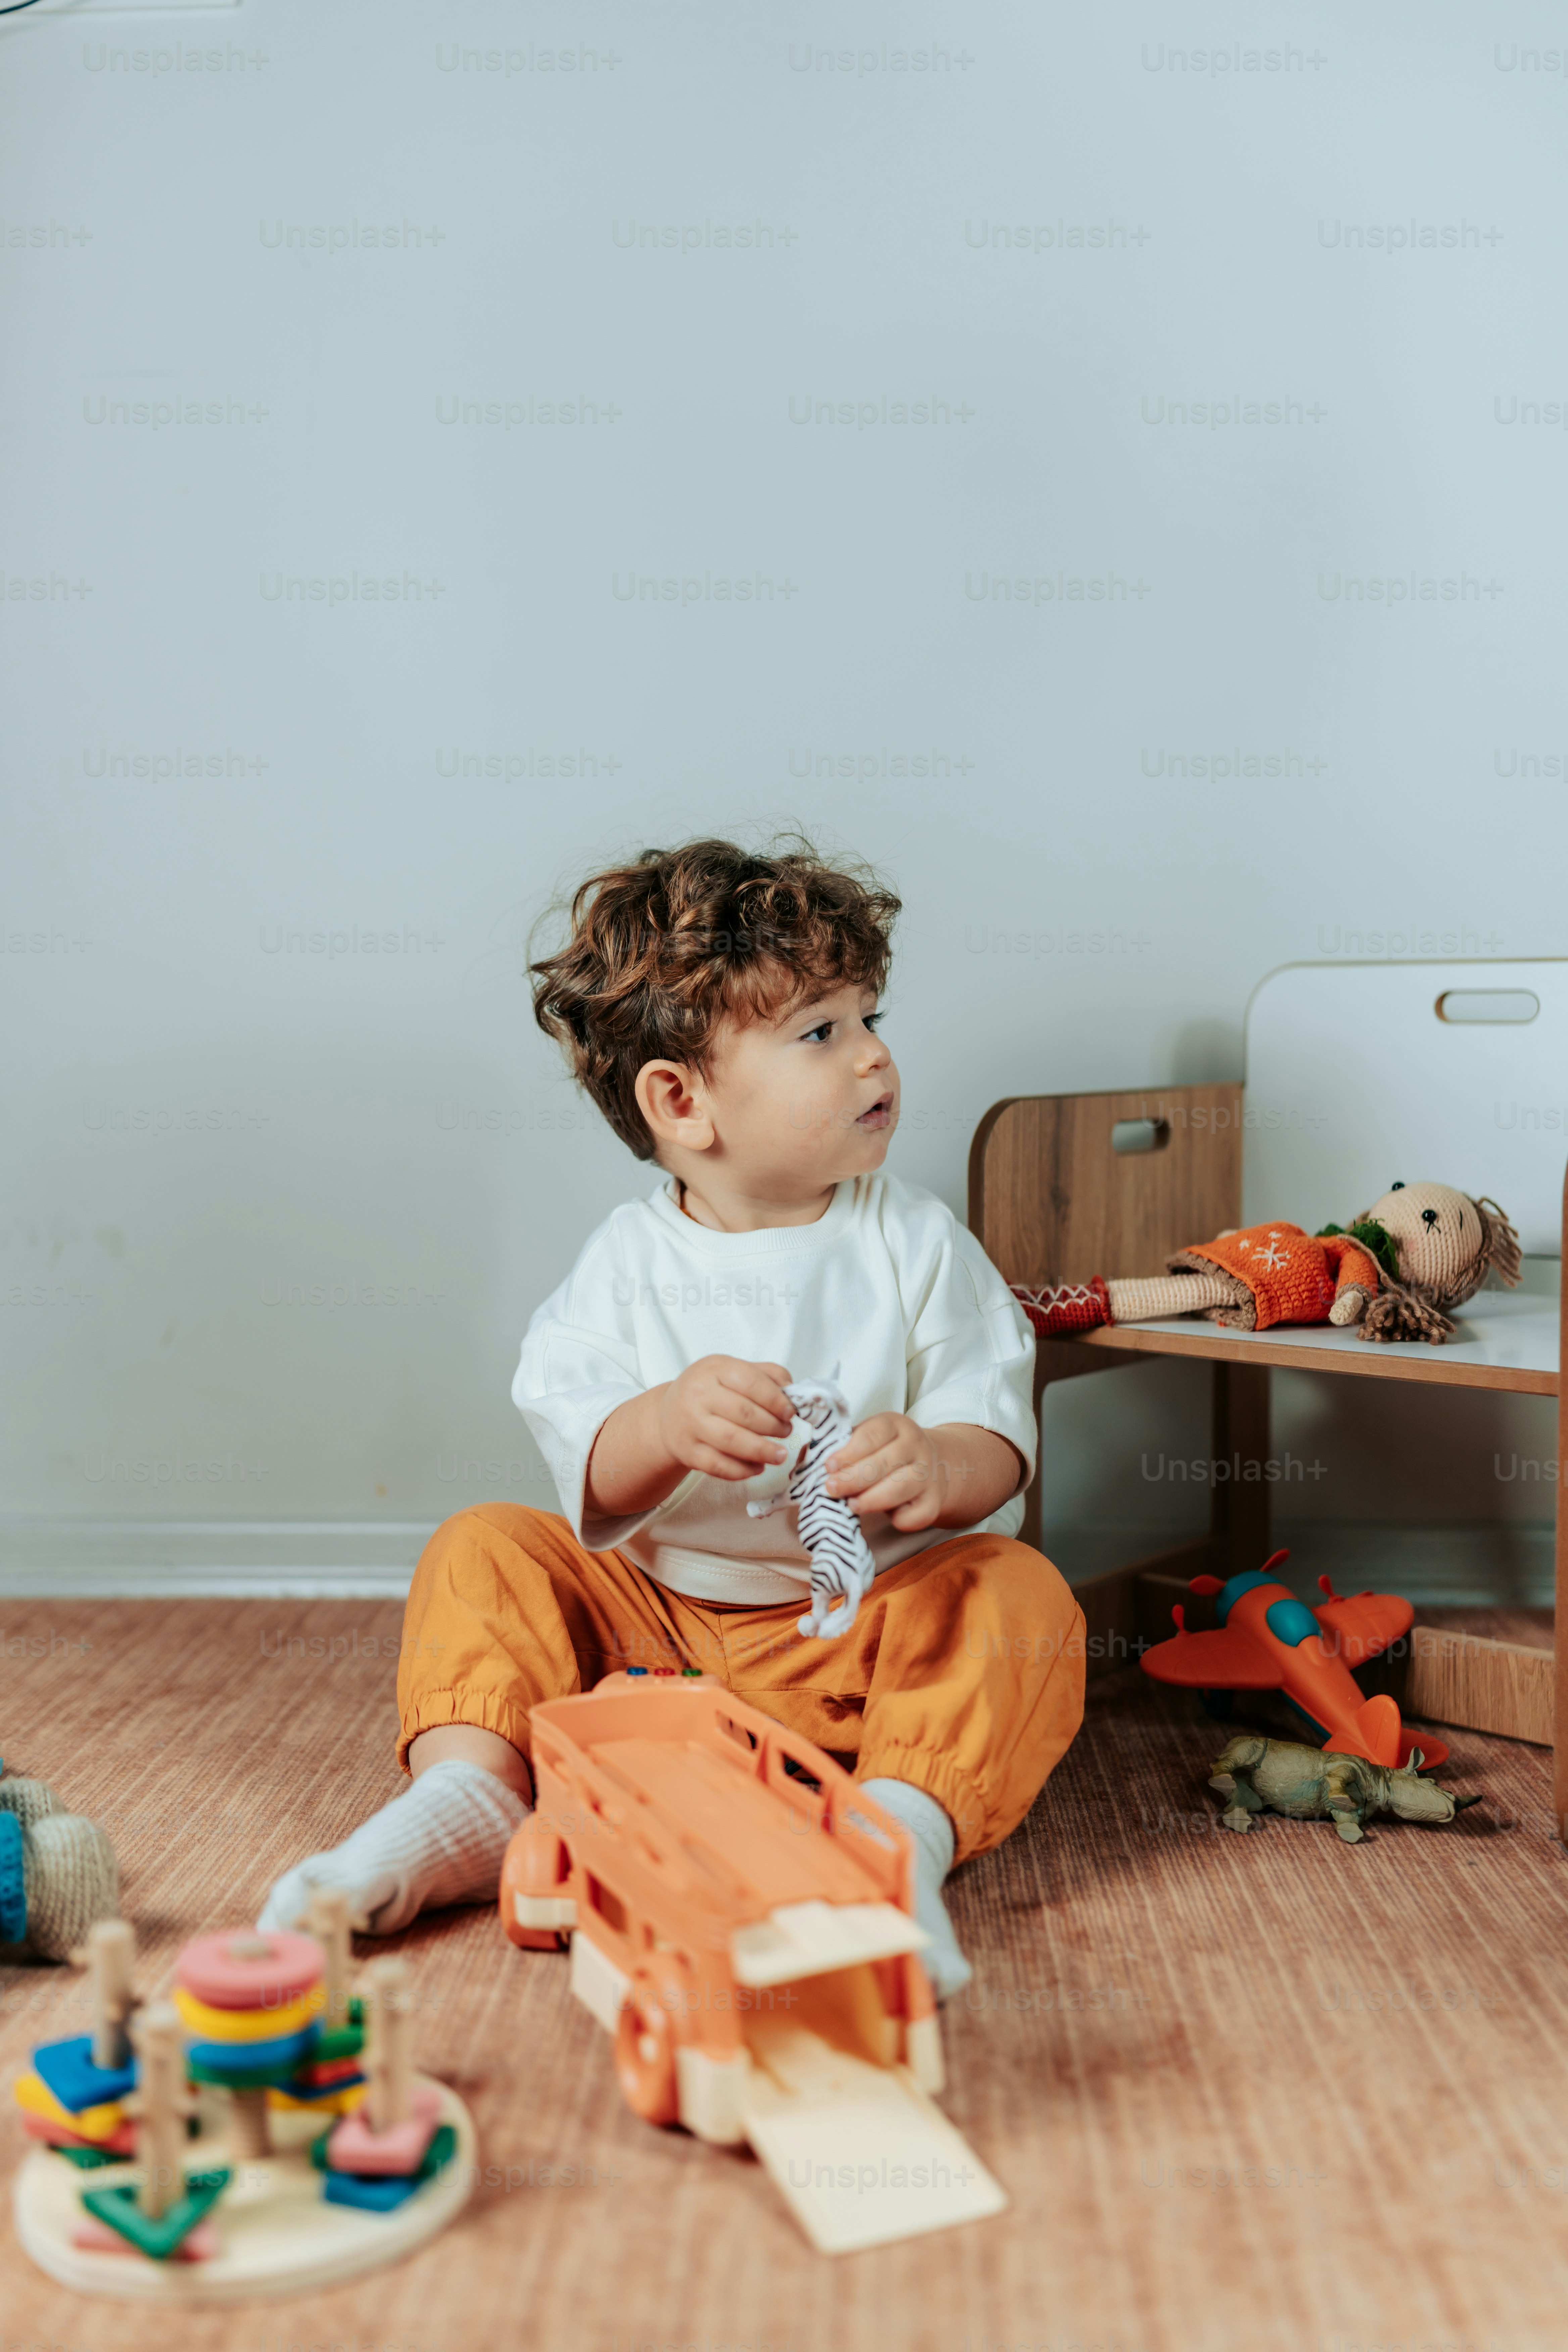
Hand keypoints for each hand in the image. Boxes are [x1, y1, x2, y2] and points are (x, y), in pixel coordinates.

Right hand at [656, 1356, 794, 1482]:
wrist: (668, 1413)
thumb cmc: (709, 1390)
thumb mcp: (733, 1370)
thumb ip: (767, 1374)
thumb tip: (792, 1392)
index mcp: (714, 1369)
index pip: (750, 1381)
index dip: (776, 1399)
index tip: (790, 1412)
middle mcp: (697, 1394)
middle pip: (744, 1413)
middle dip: (773, 1426)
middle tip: (787, 1431)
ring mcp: (690, 1424)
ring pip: (732, 1441)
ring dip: (762, 1451)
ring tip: (780, 1454)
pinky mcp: (687, 1451)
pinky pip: (718, 1466)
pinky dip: (743, 1470)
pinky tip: (758, 1467)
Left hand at [823, 1412, 950, 1531]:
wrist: (934, 1465)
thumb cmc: (886, 1453)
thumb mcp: (865, 1439)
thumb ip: (837, 1447)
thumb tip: (803, 1459)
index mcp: (894, 1425)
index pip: (873, 1434)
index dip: (849, 1452)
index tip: (828, 1466)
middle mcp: (915, 1446)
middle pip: (885, 1462)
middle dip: (854, 1478)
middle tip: (831, 1488)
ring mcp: (928, 1474)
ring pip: (900, 1488)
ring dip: (872, 1499)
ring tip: (852, 1505)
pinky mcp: (933, 1502)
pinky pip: (915, 1515)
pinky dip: (898, 1519)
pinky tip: (885, 1516)